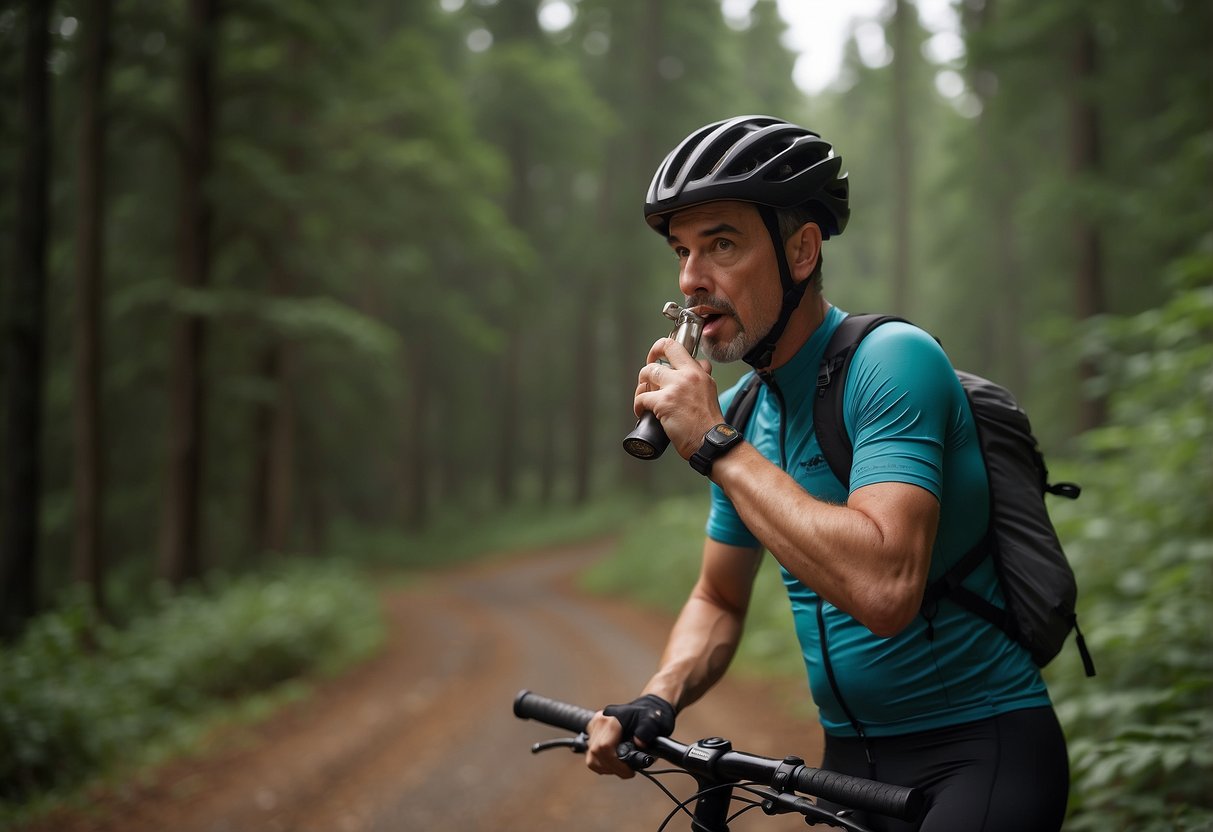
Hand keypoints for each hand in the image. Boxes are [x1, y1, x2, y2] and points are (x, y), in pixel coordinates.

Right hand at [585, 694, 675, 778]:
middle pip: (595, 754)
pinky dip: (603, 765)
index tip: (629, 771)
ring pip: (591, 758)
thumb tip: (639, 743)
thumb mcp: (653, 721)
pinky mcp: (592, 735)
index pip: (605, 746)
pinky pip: (591, 757)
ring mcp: (594, 728)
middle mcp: (599, 721)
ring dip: (606, 768)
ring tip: (622, 767)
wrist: (644, 711)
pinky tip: (615, 762)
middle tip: (627, 771)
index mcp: (612, 718)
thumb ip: (646, 731)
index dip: (616, 764)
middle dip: (612, 768)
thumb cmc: (649, 716)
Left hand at [634, 339, 720, 459]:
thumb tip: (698, 368)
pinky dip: (638, 406)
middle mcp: (687, 375)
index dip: (661, 348)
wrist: (710, 442)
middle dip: (649, 361)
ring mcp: (675, 388)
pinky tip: (641, 412)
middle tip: (646, 376)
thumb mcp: (710, 391)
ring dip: (641, 386)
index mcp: (699, 372)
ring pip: (647, 373)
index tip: (657, 357)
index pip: (677, 346)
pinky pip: (641, 397)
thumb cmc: (709, 424)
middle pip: (660, 352)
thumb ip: (701, 378)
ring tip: (643, 397)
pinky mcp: (663, 402)